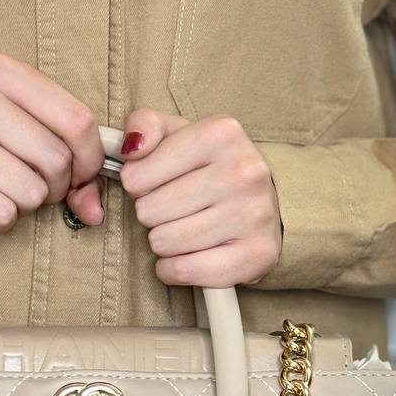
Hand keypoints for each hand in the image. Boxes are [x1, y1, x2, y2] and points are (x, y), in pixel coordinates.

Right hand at [0, 53, 105, 230]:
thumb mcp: (14, 122)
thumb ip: (65, 153)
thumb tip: (95, 208)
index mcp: (0, 72)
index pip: (76, 120)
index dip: (89, 158)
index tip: (81, 173)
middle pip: (56, 160)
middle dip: (55, 187)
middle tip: (34, 185)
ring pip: (31, 192)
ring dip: (26, 205)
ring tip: (3, 191)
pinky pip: (0, 213)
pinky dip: (1, 220)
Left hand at [116, 109, 282, 286]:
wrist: (265, 203)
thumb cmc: (209, 168)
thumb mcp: (177, 133)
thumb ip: (144, 124)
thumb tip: (131, 149)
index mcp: (221, 134)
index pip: (136, 176)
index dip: (136, 185)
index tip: (155, 184)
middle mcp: (244, 171)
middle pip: (149, 211)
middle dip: (151, 215)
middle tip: (172, 210)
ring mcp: (254, 215)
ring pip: (165, 242)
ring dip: (164, 242)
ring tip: (182, 230)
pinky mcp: (256, 255)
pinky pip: (185, 270)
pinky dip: (173, 270)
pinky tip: (185, 256)